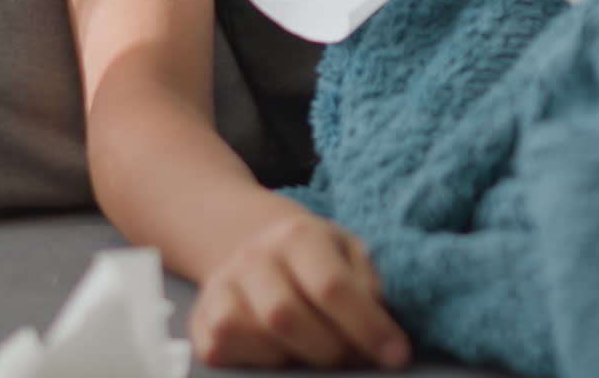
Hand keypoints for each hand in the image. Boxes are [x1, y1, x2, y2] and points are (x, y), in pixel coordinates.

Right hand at [189, 210, 411, 368]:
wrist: (251, 240)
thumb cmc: (313, 255)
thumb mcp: (347, 251)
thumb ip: (367, 282)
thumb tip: (380, 326)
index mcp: (297, 235)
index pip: (331, 285)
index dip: (367, 326)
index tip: (396, 355)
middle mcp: (254, 257)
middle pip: (287, 317)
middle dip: (331, 350)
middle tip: (355, 358)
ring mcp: (223, 287)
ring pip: (255, 337)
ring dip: (296, 358)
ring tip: (316, 352)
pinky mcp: (202, 319)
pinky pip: (224, 350)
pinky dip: (257, 362)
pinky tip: (278, 352)